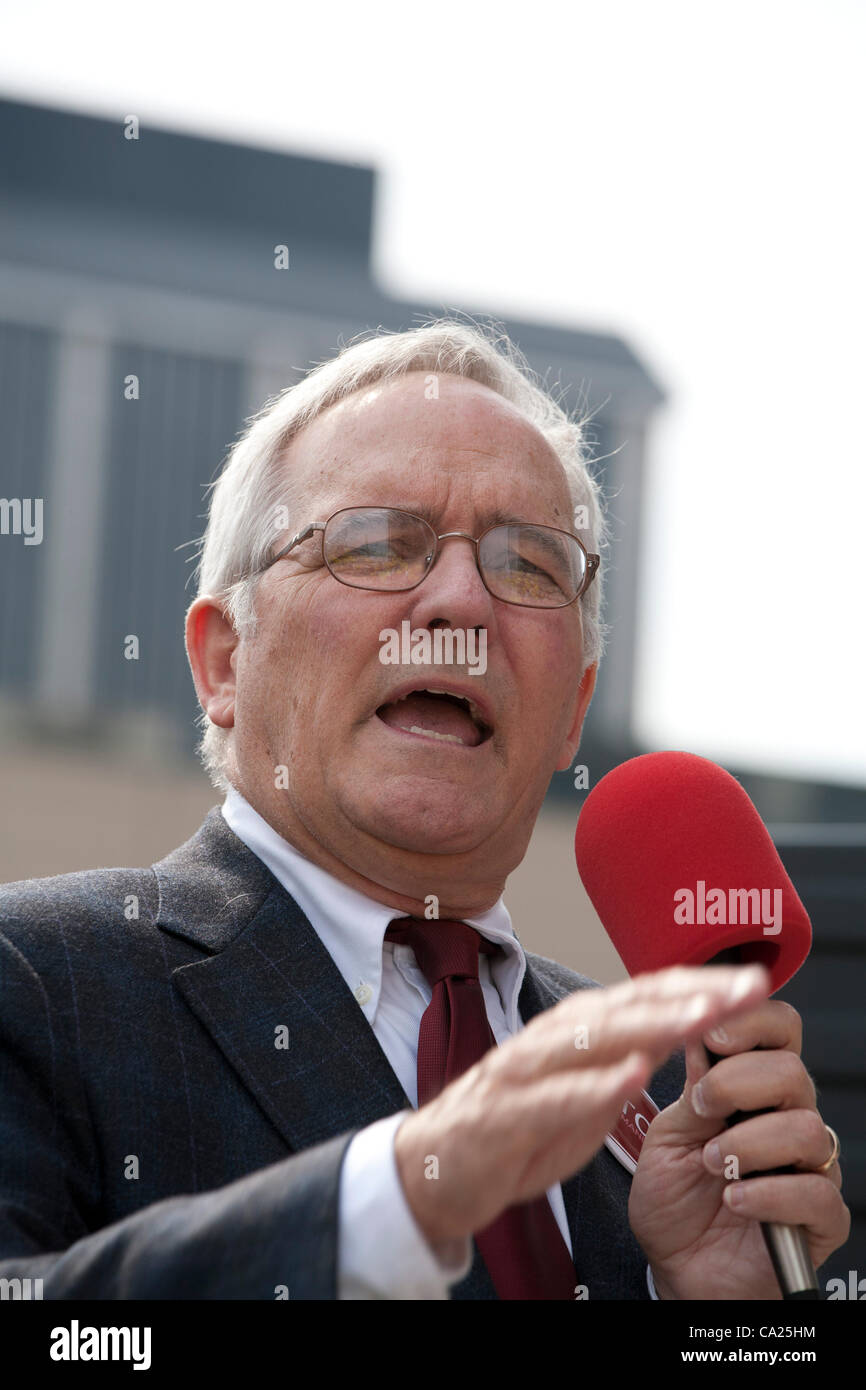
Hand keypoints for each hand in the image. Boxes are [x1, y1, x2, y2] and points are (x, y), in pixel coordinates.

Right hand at [394, 963, 770, 1259]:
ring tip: (703, 1016)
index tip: (755, 981)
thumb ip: (628, 1056)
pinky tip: (633, 1074)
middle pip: (629, 1006)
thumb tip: (682, 1029)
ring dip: (652, 1025)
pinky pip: (553, 1098)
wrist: (434, 1169)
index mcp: (576, 1029)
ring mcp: (525, 1072)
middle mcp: (553, 1037)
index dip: (699, 985)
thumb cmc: (516, 1126)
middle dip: (692, 995)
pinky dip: (593, 1085)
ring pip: (594, 1039)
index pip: (646, 996)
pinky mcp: (504, 1115)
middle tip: (748, 988)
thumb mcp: (586, 1090)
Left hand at [629, 1000, 850, 1298]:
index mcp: (753, 1088)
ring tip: (712, 1165)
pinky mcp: (821, 1219)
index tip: (714, 1034)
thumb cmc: (674, 1198)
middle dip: (738, 1082)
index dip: (754, 1022)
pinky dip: (767, 1193)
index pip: (780, 1032)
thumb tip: (701, 1025)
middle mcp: (787, 1119)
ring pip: (806, 1130)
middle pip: (793, 1072)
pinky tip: (735, 1200)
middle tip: (701, 1108)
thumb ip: (692, 1086)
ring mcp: (809, 1168)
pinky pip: (816, 1193)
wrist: (677, 1268)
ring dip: (748, 1144)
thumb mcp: (669, 1132)